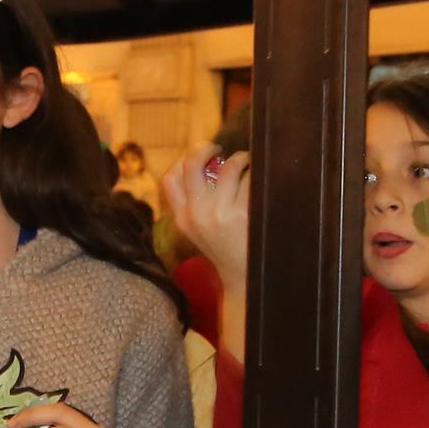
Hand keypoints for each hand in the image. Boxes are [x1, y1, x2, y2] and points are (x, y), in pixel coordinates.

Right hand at [158, 145, 250, 284]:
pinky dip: (255, 173)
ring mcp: (218, 213)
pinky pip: (249, 179)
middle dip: (204, 147)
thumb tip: (207, 165)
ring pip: (228, 167)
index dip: (181, 160)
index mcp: (182, 218)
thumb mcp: (198, 231)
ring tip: (247, 162)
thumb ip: (195, 204)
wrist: (244, 280)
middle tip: (218, 148)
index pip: (169, 179)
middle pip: (192, 164)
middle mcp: (196, 214)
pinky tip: (259, 177)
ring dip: (240, 159)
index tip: (196, 156)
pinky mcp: (241, 214)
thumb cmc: (225, 250)